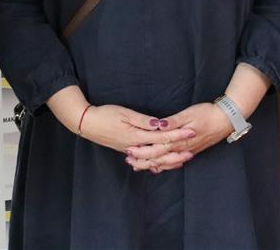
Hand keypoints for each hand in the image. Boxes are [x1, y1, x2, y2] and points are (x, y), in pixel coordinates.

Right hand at [78, 103, 195, 155]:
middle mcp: (135, 146)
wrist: (87, 123)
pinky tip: (159, 166)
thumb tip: (161, 124)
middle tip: (193, 151)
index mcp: (137, 136)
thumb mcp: (125, 113)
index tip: (192, 132)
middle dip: (177, 152)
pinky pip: (144, 160)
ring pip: (153, 159)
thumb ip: (144, 121)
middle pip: (160, 152)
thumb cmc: (106, 115)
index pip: (162, 136)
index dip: (178, 135)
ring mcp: (131, 150)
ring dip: (167, 160)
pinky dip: (153, 163)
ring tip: (181, 160)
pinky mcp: (126, 149)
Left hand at [127, 102, 229, 173]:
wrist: (226, 120)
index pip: (156, 149)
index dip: (142, 151)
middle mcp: (182, 149)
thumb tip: (158, 125)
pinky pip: (175, 162)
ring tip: (138, 166)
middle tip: (129, 161)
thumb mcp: (188, 114)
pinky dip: (165, 166)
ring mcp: (187, 151)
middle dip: (143, 161)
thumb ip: (172, 122)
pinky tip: (158, 167)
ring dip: (152, 165)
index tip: (129, 151)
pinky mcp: (191, 150)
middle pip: (159, 159)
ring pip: (166, 163)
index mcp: (179, 140)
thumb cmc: (207, 114)